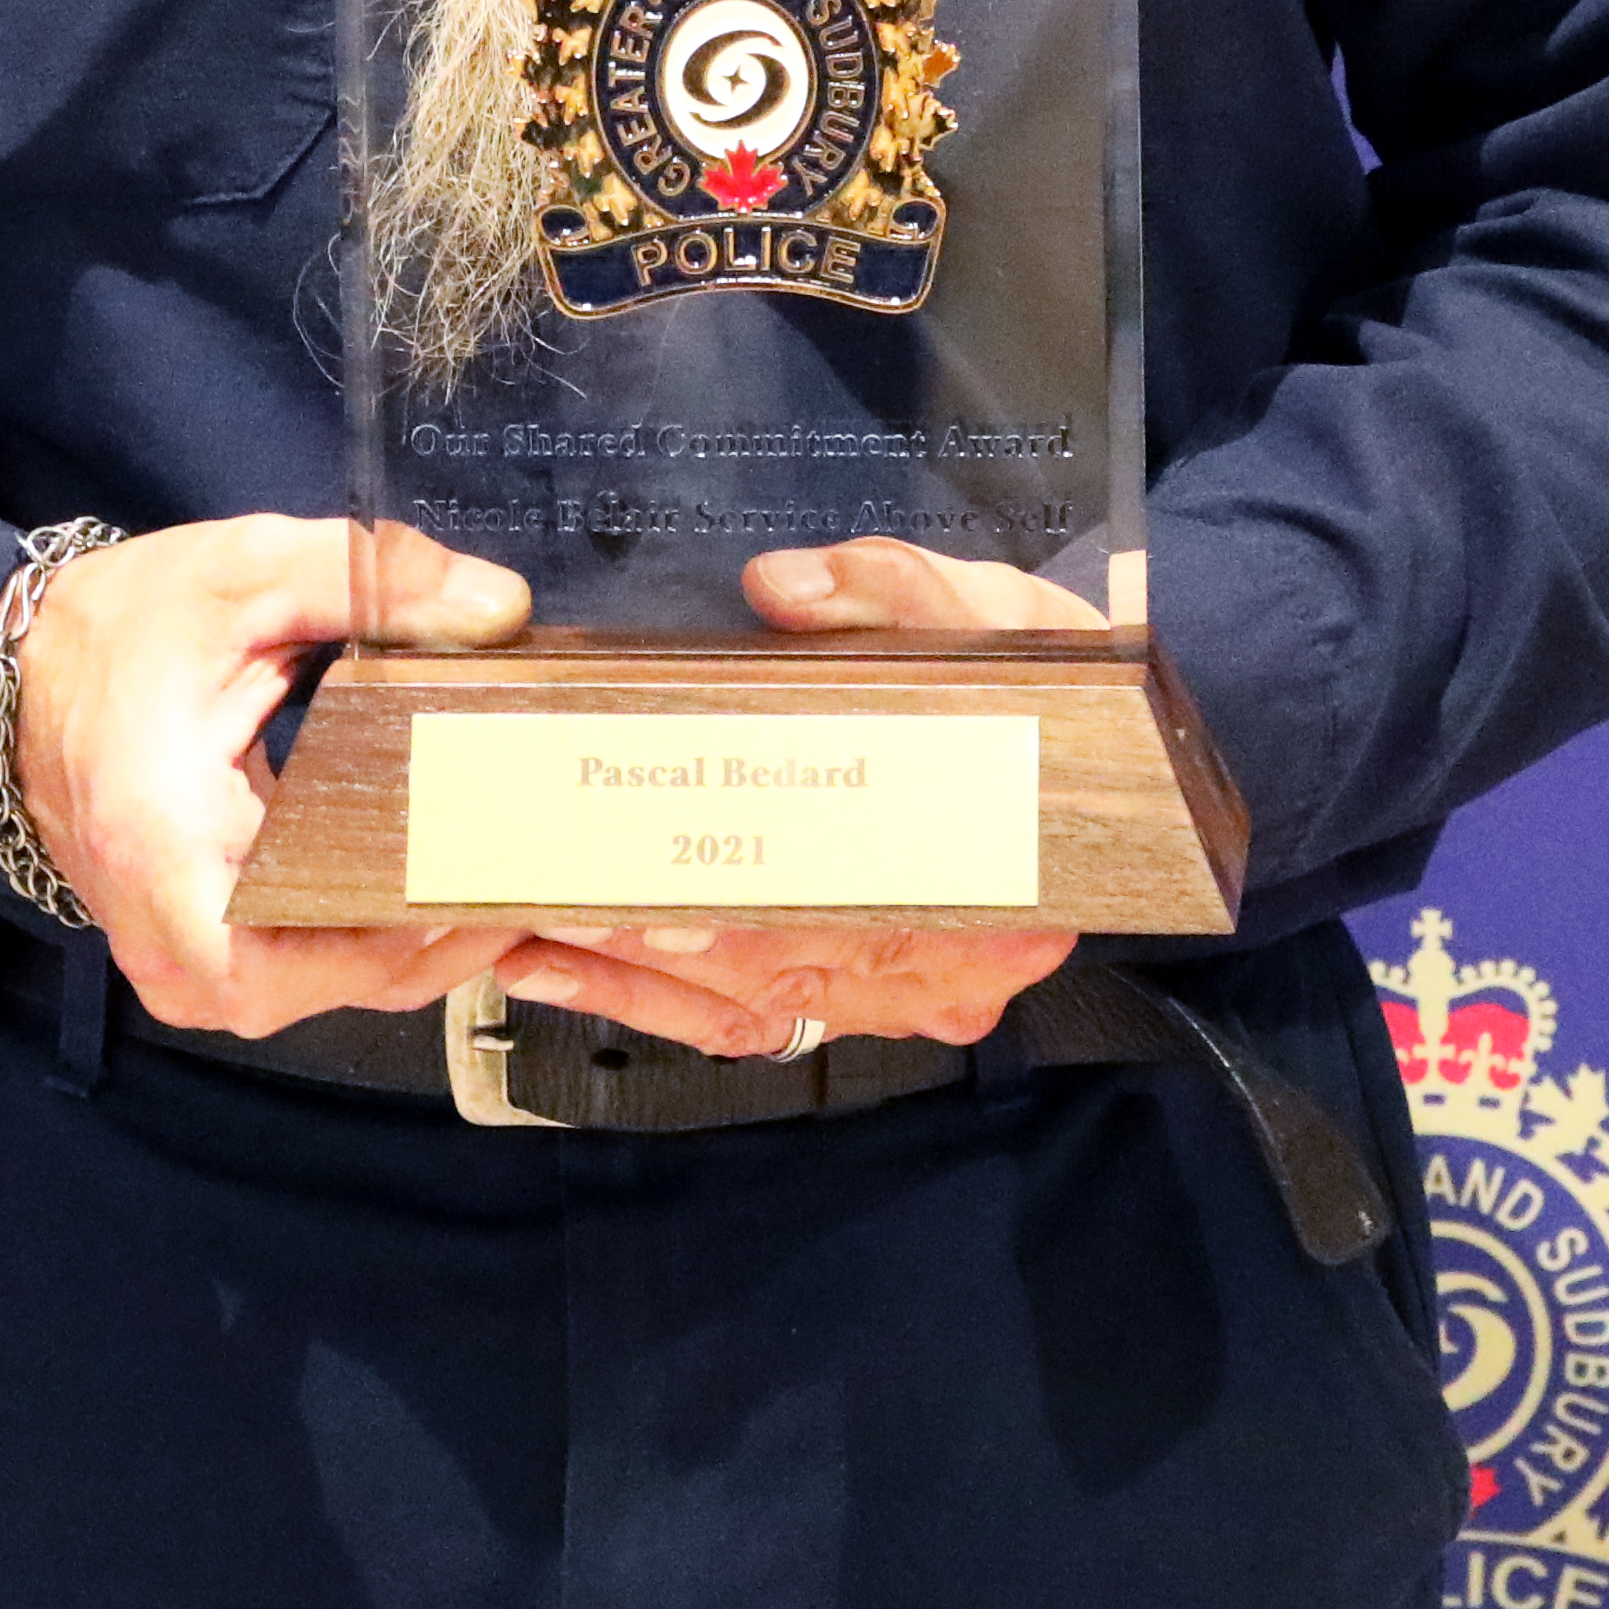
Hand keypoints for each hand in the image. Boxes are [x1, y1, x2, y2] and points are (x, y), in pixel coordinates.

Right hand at [12, 514, 538, 1040]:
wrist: (23, 675)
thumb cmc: (121, 629)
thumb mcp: (245, 574)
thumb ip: (373, 579)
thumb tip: (498, 606)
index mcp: (172, 852)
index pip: (322, 952)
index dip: (433, 923)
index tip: (513, 873)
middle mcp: (173, 940)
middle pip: (350, 979)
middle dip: (456, 931)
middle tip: (546, 871)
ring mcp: (183, 966)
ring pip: (337, 989)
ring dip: (428, 944)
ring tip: (516, 878)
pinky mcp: (198, 961)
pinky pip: (309, 975)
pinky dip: (382, 942)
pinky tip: (448, 889)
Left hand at [494, 537, 1103, 1060]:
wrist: (1092, 755)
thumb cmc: (1039, 685)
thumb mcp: (996, 616)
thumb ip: (896, 594)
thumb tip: (786, 588)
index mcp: (1003, 878)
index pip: (854, 903)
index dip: (743, 905)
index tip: (640, 891)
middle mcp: (955, 962)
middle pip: (781, 960)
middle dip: (650, 934)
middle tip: (537, 897)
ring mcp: (903, 996)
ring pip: (748, 999)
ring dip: (627, 972)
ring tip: (516, 928)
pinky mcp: (857, 1001)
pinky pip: (743, 1020)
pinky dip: (644, 1000)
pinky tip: (554, 967)